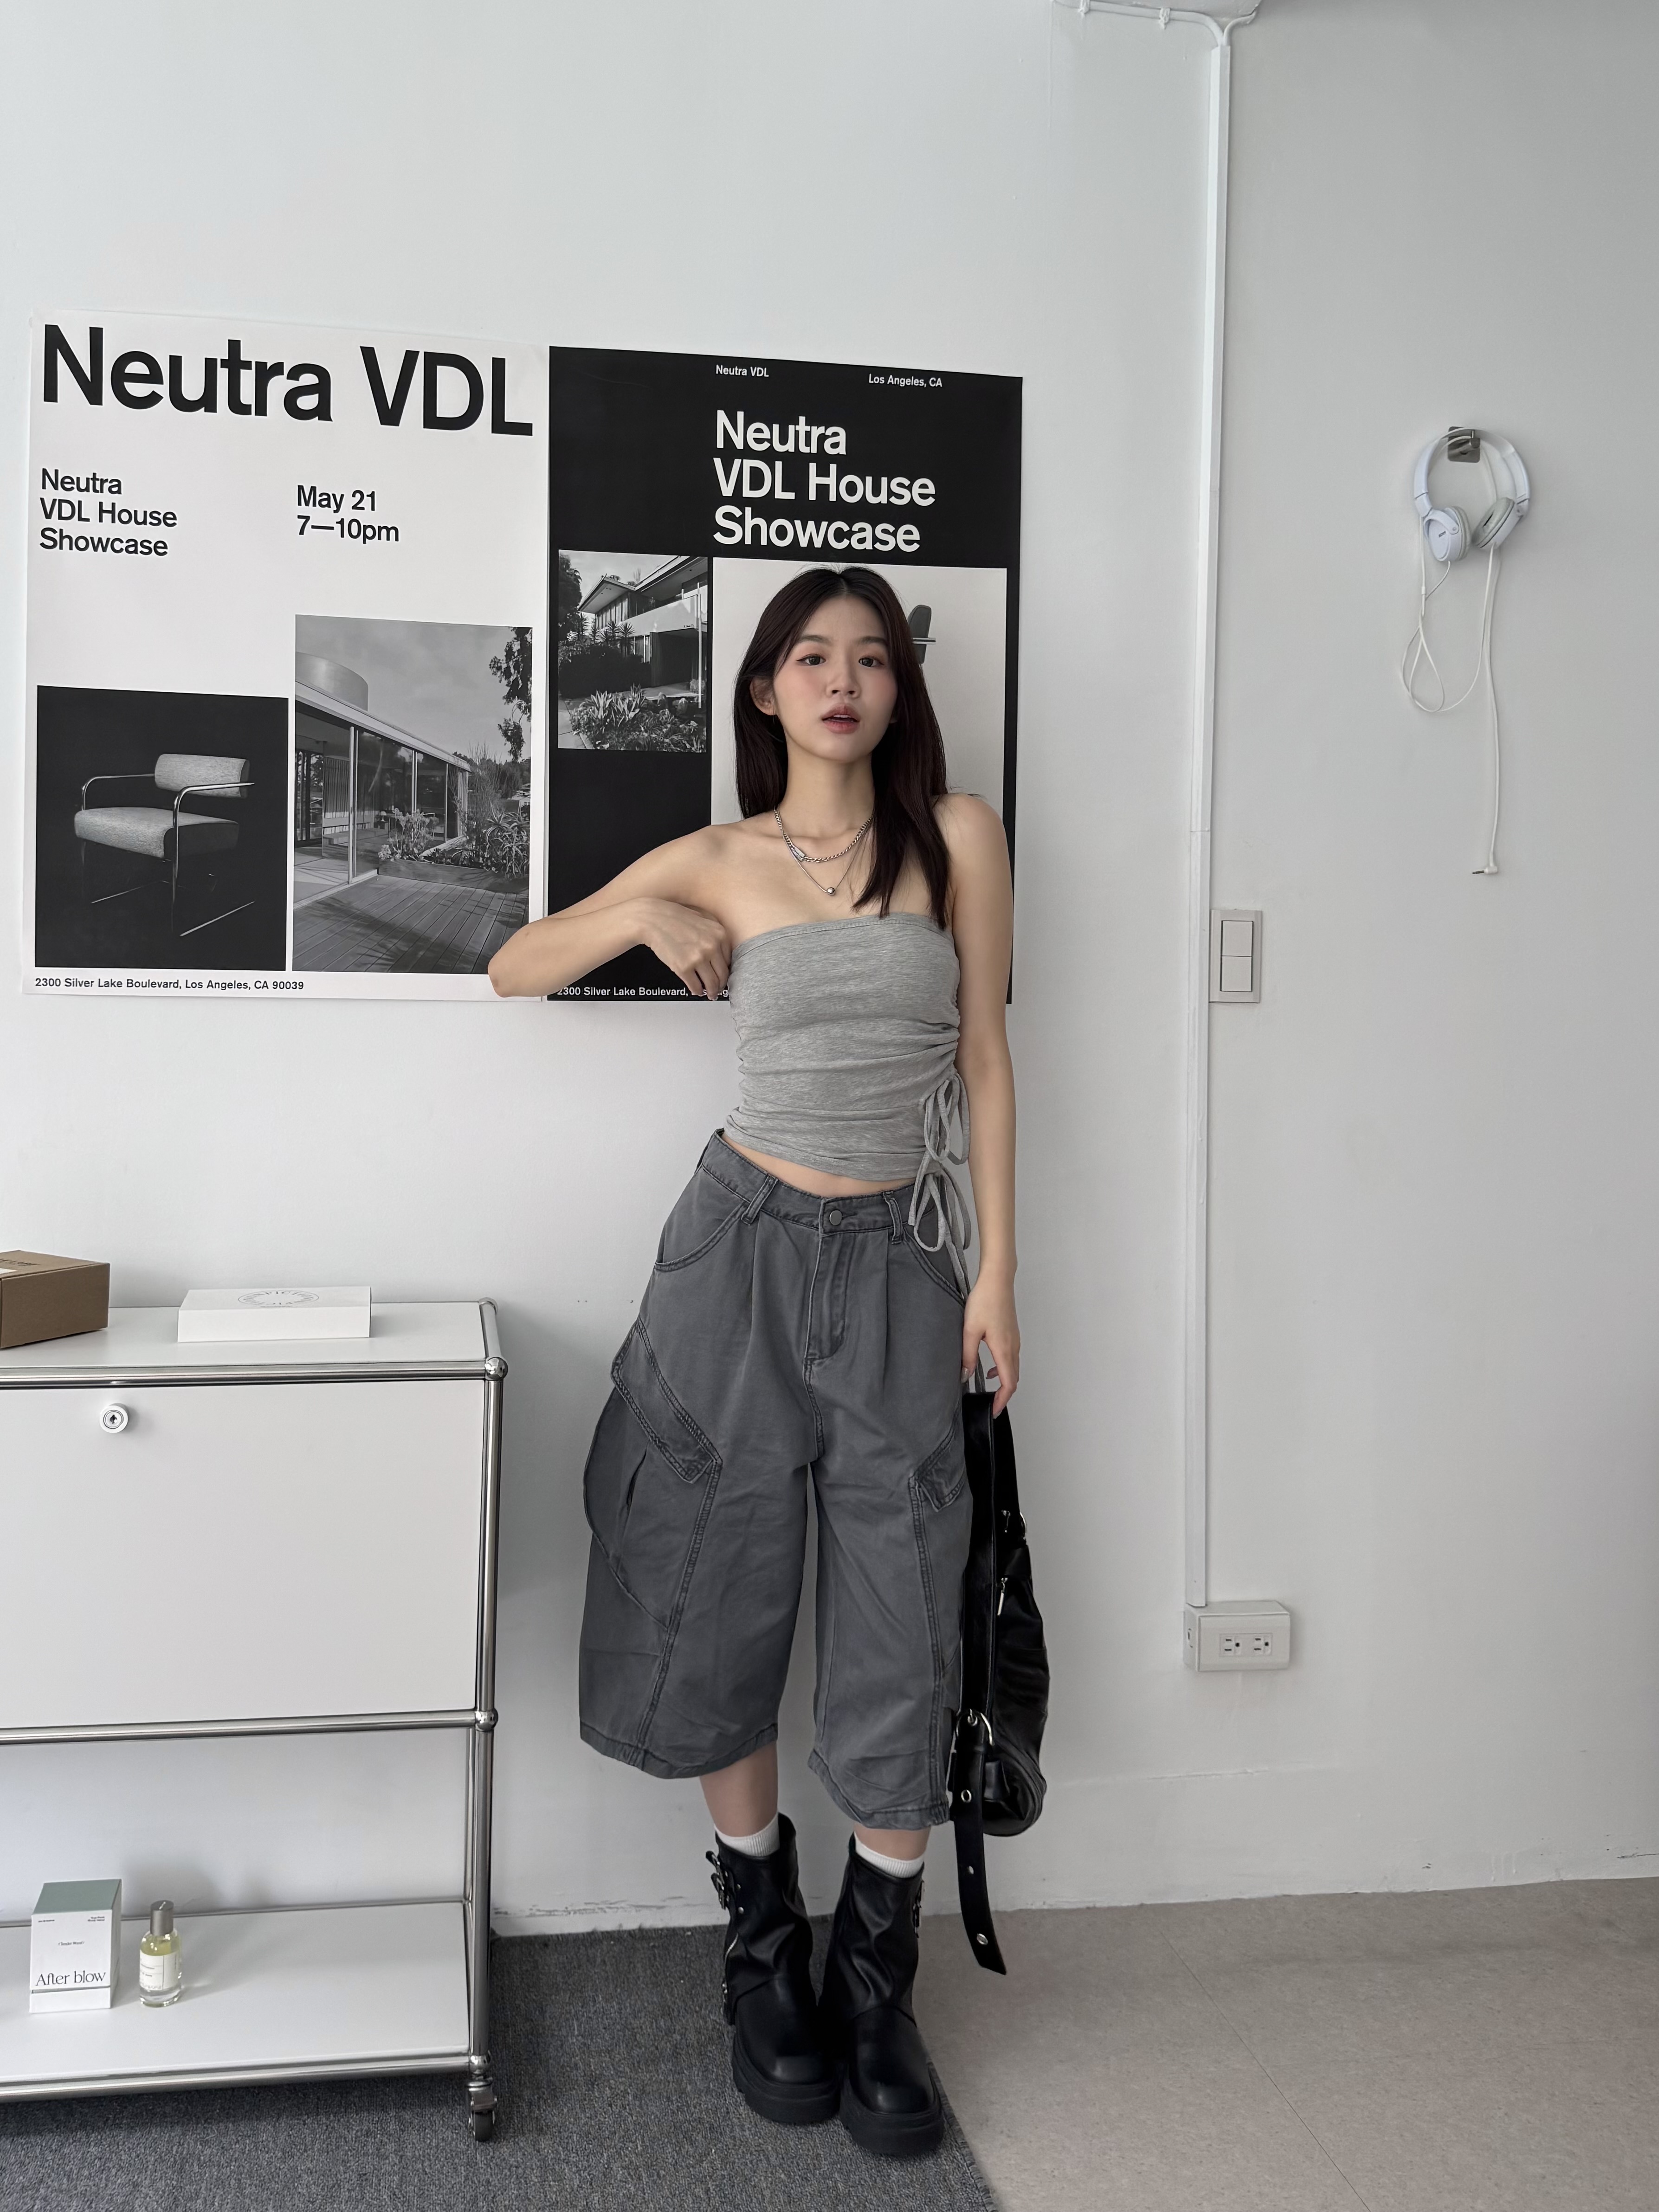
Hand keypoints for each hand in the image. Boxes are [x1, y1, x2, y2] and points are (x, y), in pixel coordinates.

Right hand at [639, 898, 731, 998]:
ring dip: (711, 991)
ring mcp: (698, 958)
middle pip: (722, 974)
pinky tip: (696, 990)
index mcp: (719, 934)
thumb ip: (715, 934)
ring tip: (709, 994)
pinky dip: (697, 991)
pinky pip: (695, 986)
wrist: (652, 920)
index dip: (725, 970)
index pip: (729, 960)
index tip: (723, 975)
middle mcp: (712, 946)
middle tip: (718, 989)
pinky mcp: (684, 968)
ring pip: (711, 983)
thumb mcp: (703, 919)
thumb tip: (721, 954)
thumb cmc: (674, 918)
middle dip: (720, 985)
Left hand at [962, 1274, 1018, 1415]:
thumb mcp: (969, 1330)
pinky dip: (1005, 1368)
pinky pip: (1012, 1357)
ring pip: (1014, 1368)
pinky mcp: (1013, 1333)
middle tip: (992, 1405)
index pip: (1009, 1384)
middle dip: (1004, 1395)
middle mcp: (1013, 1347)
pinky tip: (992, 1367)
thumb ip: (968, 1355)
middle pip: (1014, 1379)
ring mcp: (1015, 1340)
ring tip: (991, 1390)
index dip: (1002, 1401)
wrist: (997, 1280)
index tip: (993, 1410)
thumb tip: (966, 1376)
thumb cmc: (984, 1301)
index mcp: (1004, 1350)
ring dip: (1005, 1381)